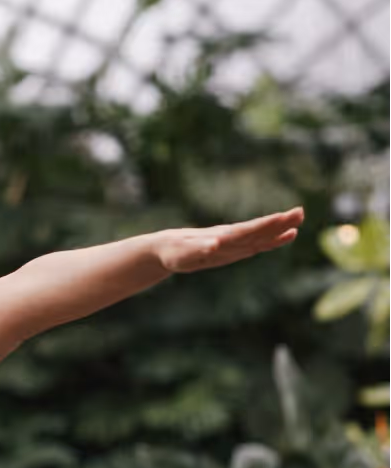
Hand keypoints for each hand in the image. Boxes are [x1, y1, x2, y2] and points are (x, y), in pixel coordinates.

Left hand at [156, 207, 303, 273]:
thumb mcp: (187, 254)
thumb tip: (214, 245)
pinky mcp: (234, 249)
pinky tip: (286, 236)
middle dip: (279, 223)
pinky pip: (257, 243)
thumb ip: (201, 249)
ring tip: (299, 222)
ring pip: (261, 235)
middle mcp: (232, 238)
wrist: (167, 249)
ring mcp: (234, 243)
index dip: (267, 225)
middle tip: (300, 213)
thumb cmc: (175, 252)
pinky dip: (273, 240)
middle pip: (259, 229)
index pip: (249, 230)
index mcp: (223, 237)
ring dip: (280, 230)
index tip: (284, 217)